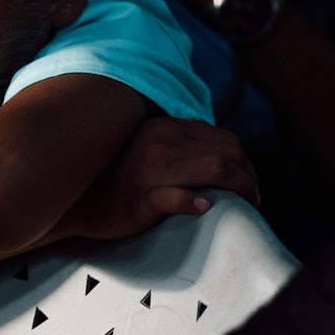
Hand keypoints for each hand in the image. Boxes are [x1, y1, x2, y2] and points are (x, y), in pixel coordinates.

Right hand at [60, 117, 259, 239]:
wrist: (78, 201)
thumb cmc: (118, 178)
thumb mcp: (148, 149)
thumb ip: (178, 144)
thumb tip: (221, 154)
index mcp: (164, 127)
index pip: (225, 139)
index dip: (246, 161)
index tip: (250, 182)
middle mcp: (160, 142)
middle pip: (228, 154)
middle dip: (251, 177)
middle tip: (255, 198)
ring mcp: (151, 169)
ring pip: (216, 170)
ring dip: (242, 189)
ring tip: (248, 205)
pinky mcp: (142, 196)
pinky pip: (177, 197)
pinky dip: (195, 201)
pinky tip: (205, 207)